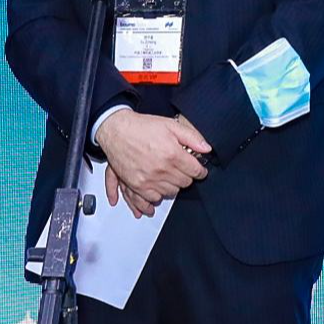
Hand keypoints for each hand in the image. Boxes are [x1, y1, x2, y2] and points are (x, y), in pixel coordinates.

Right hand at [93, 111, 208, 213]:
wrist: (117, 131)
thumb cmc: (141, 127)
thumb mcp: (171, 125)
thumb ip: (192, 137)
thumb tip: (207, 148)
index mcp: (172, 154)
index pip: (196, 171)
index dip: (200, 170)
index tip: (199, 170)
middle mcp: (161, 170)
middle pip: (185, 183)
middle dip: (186, 176)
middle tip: (182, 168)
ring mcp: (149, 179)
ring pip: (171, 192)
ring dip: (173, 185)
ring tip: (169, 175)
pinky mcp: (137, 185)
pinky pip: (153, 198)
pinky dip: (158, 194)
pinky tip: (159, 186)